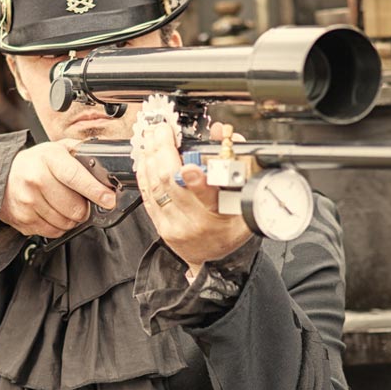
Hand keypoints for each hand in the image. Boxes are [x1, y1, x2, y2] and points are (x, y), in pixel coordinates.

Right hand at [0, 139, 116, 237]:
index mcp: (48, 158)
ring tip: (65, 205)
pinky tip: (53, 212)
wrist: (3, 176)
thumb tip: (107, 165)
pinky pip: (53, 232)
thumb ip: (81, 153)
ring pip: (66, 223)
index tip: (109, 199)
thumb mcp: (58, 149)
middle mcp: (35, 179)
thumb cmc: (36, 163)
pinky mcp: (24, 219)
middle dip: (85, 208)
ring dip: (72, 218)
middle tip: (82, 201)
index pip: (75, 177)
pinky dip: (59, 226)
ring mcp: (27, 201)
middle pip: (74, 207)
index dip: (96, 191)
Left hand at [135, 121, 252, 275]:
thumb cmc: (231, 227)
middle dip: (163, 151)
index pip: (208, 196)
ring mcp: (175, 225)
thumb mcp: (245, 199)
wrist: (213, 259)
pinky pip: (147, 196)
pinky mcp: (161, 227)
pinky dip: (144, 173)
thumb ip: (237, 163)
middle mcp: (195, 221)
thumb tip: (222, 132)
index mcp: (221, 215)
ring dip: (150, 157)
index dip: (197, 180)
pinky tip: (144, 158)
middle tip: (161, 130)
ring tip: (151, 136)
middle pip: (172, 182)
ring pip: (156, 186)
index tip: (189, 166)